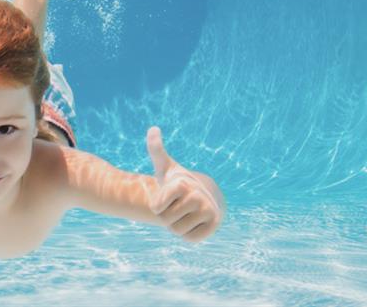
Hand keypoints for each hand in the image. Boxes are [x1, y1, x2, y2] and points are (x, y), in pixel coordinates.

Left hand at [147, 127, 222, 242]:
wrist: (204, 195)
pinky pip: (190, 238)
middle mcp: (198, 196)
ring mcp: (209, 211)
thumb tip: (153, 128)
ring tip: (185, 213)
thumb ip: (156, 150)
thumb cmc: (179, 183)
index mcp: (182, 184)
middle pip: (166, 221)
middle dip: (167, 217)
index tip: (168, 196)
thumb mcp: (166, 168)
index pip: (156, 208)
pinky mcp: (214, 225)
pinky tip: (194, 222)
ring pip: (177, 231)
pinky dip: (189, 234)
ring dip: (177, 225)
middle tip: (177, 206)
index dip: (158, 206)